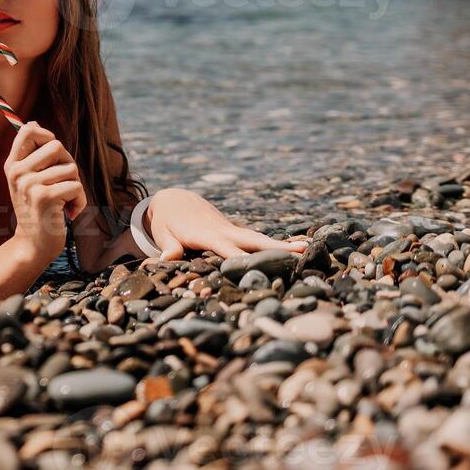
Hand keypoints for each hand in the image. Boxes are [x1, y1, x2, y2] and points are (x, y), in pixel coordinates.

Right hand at [4, 121, 87, 260]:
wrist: (34, 244)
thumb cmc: (37, 209)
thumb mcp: (26, 180)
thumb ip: (31, 154)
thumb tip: (34, 123)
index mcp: (12, 165)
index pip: (28, 131)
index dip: (46, 135)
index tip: (53, 152)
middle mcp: (18, 172)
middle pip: (57, 146)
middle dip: (68, 163)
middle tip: (62, 182)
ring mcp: (30, 184)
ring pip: (71, 168)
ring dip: (75, 186)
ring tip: (64, 200)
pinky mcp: (45, 197)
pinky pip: (76, 186)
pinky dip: (80, 201)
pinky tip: (69, 212)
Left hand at [142, 188, 307, 260]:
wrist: (174, 199)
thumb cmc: (166, 220)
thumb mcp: (163, 232)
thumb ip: (168, 246)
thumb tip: (166, 258)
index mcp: (208, 234)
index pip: (228, 250)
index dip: (242, 261)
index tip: (260, 270)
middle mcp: (224, 231)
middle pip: (253, 240)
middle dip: (276, 247)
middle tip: (302, 251)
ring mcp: (231, 230)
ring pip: (258, 238)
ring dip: (281, 244)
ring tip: (307, 249)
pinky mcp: (233, 231)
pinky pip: (255, 239)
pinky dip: (273, 244)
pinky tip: (294, 247)